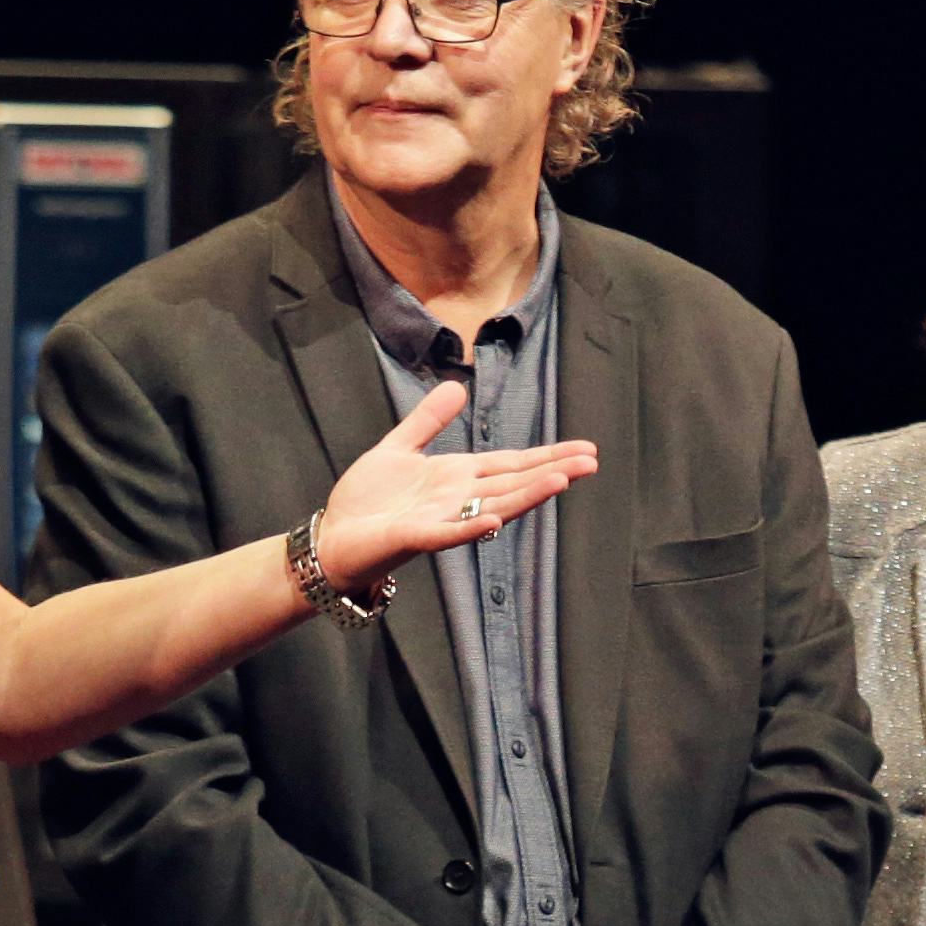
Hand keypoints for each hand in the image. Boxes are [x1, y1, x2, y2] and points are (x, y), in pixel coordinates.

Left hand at [312, 378, 600, 594]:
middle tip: (592, 462)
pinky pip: (449, 533)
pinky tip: (494, 520)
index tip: (584, 450)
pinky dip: (471, 527)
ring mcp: (440, 520)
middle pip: (513, 483)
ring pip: (492, 506)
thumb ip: (427, 421)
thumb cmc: (365, 501)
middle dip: (552, 472)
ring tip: (560, 482)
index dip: (546, 456)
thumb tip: (458, 387)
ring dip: (526, 496)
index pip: (510, 464)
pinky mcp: (415, 538)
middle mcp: (457, 500)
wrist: (333, 538)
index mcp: (456, 477)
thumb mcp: (399, 448)